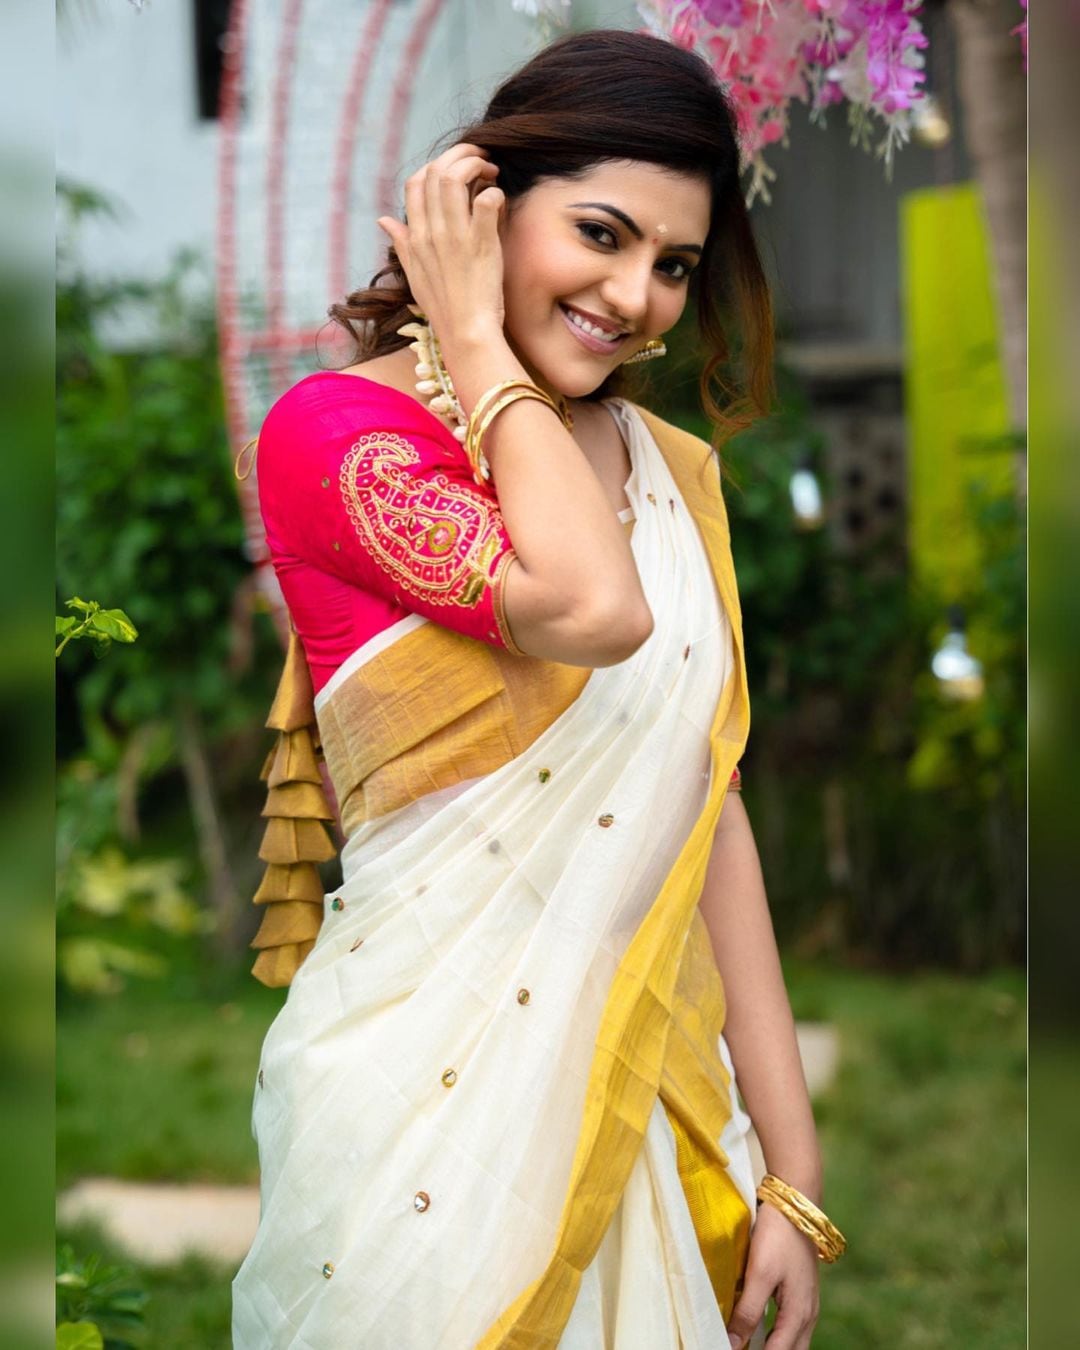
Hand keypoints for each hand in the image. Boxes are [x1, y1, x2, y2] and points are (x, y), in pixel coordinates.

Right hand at [376, 143, 505, 345]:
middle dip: (460, 155)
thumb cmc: (445, 308)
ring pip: (456, 178)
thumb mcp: (415, 274)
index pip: (415, 183)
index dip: (435, 167)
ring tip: (492, 172)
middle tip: (481, 160)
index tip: (455, 172)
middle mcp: (432, 232)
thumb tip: (384, 220)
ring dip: (477, 165)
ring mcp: (455, 237)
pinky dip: (495, 192)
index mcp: (416, 237)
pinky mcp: (481, 244)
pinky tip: (499, 200)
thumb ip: (401, 243)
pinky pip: (486, 201)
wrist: (466, 333)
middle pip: (436, 171)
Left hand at [726, 1204, 819, 1349]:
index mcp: (799, 1315)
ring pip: (794, 1342)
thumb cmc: (778, 1238)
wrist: (794, 1205)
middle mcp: (808, 1315)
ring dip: (774, 1348)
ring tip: (747, 1346)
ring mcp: (808, 1304)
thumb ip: (747, 1311)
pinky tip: (760, 1331)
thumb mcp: (759, 1275)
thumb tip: (732, 1344)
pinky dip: (778, 1336)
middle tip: (740, 1349)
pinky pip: (792, 1326)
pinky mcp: (802, 1292)